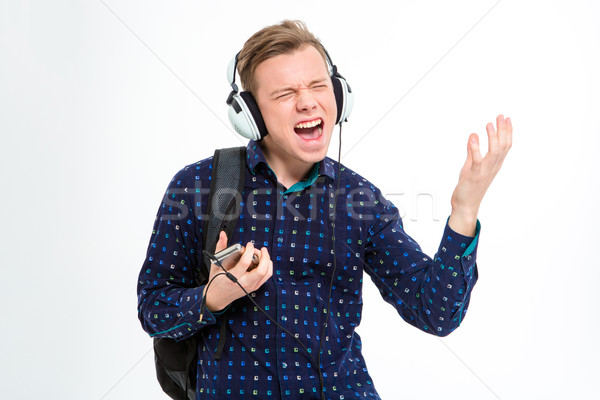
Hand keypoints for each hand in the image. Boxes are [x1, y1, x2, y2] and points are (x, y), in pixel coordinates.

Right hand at [203, 231, 272, 311]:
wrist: (217, 297)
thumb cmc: (216, 281)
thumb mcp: (215, 264)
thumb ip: (220, 248)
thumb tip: (223, 235)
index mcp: (233, 277)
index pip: (245, 263)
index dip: (250, 251)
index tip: (249, 245)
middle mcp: (244, 283)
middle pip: (261, 270)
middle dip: (264, 256)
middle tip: (260, 249)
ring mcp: (251, 286)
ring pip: (267, 273)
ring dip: (267, 261)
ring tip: (262, 254)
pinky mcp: (254, 287)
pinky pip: (266, 276)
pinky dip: (267, 267)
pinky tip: (262, 262)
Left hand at [449, 114, 512, 235]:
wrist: (465, 205)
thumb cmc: (469, 187)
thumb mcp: (471, 166)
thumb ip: (472, 152)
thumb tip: (473, 136)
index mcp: (494, 164)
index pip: (505, 146)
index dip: (507, 132)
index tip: (507, 119)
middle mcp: (492, 167)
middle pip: (502, 146)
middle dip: (503, 130)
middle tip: (501, 116)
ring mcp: (484, 171)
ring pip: (494, 152)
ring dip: (492, 137)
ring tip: (489, 124)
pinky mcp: (474, 175)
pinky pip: (477, 161)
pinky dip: (476, 148)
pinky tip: (473, 137)